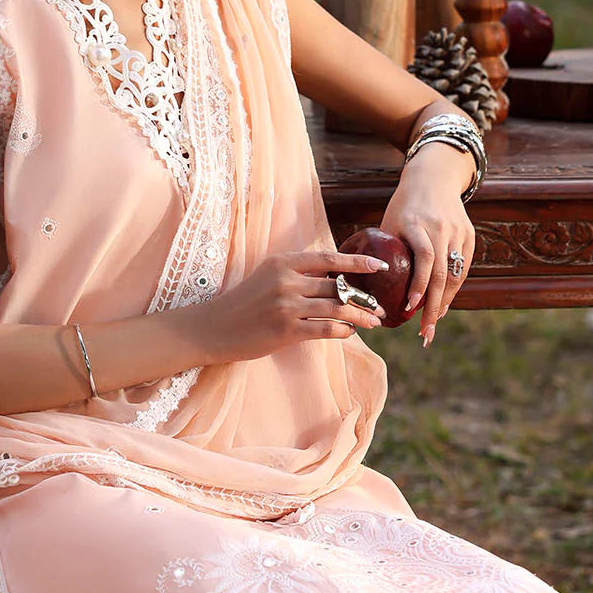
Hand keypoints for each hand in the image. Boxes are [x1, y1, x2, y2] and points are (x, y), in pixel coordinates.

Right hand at [194, 248, 387, 364]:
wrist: (212, 328)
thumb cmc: (242, 304)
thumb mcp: (267, 277)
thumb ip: (296, 274)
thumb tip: (332, 278)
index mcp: (283, 262)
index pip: (329, 258)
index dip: (357, 261)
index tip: (379, 265)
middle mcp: (286, 280)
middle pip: (337, 286)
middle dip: (364, 298)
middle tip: (380, 307)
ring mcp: (286, 306)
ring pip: (336, 308)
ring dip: (360, 316)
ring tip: (374, 322)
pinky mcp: (285, 330)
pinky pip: (325, 329)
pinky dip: (342, 332)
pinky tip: (348, 333)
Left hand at [380, 144, 476, 345]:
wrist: (434, 178)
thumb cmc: (403, 206)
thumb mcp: (389, 222)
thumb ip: (383, 251)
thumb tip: (363, 286)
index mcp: (417, 223)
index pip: (424, 258)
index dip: (419, 284)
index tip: (410, 306)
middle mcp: (440, 228)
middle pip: (442, 274)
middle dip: (433, 307)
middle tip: (424, 334)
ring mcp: (458, 232)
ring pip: (455, 275)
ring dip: (444, 303)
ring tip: (432, 324)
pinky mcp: (469, 235)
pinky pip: (462, 269)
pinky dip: (452, 289)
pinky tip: (442, 304)